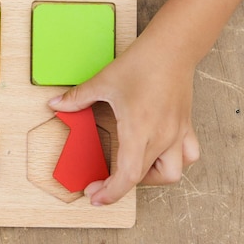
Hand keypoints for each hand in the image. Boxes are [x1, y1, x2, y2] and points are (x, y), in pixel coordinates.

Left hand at [48, 30, 199, 204]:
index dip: (110, 193)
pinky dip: (174, 161)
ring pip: (172, 173)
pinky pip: (187, 155)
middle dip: (119, 187)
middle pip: (143, 178)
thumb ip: (78, 98)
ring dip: (151, 178)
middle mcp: (161, 137)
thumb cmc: (141, 63)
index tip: (94, 195)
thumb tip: (55, 105)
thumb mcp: (103, 82)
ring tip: (133, 170)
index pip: (127, 177)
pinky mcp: (185, 125)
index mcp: (139, 130)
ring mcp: (176, 133)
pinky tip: (159, 155)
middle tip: (101, 183)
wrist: (172, 48)